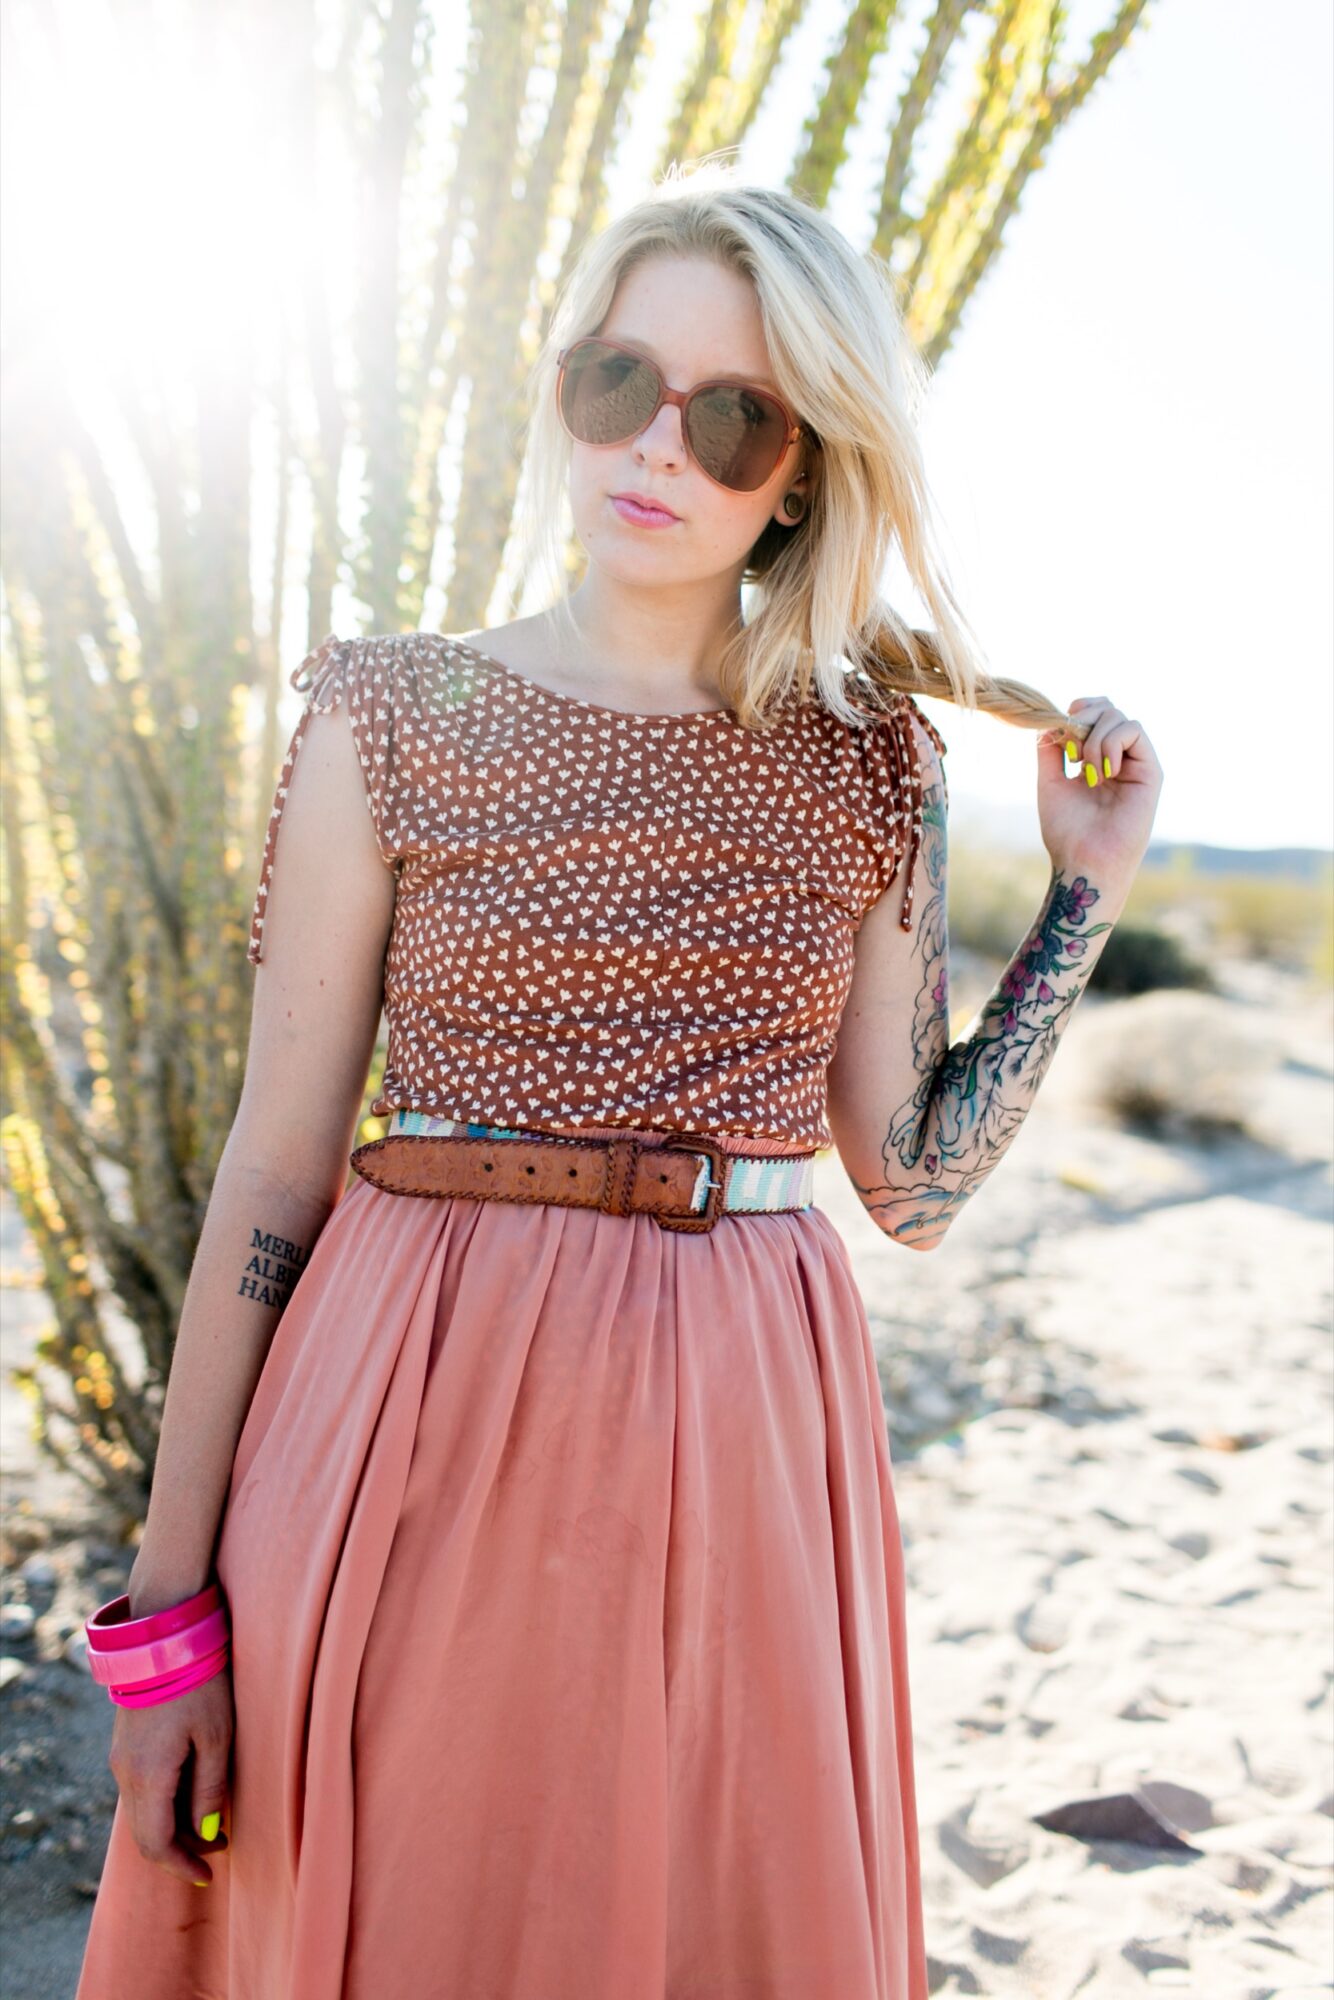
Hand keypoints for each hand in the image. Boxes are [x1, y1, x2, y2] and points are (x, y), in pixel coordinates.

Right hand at [106, 1664, 233, 1886]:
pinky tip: (191, 1793)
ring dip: (173, 1826)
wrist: (163, 1637)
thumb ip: (209, 1789)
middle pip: (145, 1834)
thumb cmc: (198, 1683)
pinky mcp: (124, 1744)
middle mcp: (124, 1773)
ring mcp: (120, 1758)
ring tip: (212, 1822)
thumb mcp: (216, 1738)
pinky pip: (140, 1790)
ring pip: (142, 1812)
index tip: (209, 1873)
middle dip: (180, 1850)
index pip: (157, 1844)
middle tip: (217, 1849)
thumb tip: (207, 1832)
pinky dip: (163, 1804)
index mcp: (147, 1777)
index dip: (182, 1865)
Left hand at [1036, 697, 1162, 894]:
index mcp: (1096, 758)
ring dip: (1094, 739)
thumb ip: (1050, 749)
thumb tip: (1050, 720)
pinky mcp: (1151, 771)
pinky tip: (1103, 773)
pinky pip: (1133, 730)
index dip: (1076, 711)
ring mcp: (1136, 763)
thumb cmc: (1067, 830)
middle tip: (1072, 754)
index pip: (1094, 712)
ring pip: (1119, 716)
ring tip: (1088, 773)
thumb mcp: (1050, 781)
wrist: (1084, 860)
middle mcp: (1119, 757)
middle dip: (1083, 719)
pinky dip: (1110, 744)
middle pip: (1108, 707)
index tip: (1059, 736)